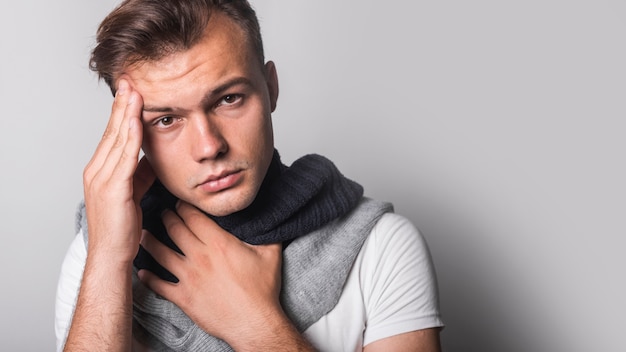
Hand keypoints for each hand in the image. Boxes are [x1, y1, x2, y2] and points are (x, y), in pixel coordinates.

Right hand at [82, 79, 154, 262]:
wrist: (111, 255)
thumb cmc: (121, 228)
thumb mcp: (133, 193)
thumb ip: (140, 174)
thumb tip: (151, 158)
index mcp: (101, 170)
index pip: (112, 134)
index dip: (122, 112)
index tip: (131, 91)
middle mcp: (97, 170)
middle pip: (112, 131)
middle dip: (122, 105)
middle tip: (129, 80)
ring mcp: (102, 179)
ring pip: (117, 140)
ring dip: (126, 114)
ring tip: (134, 92)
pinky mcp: (113, 189)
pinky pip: (124, 158)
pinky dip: (130, 138)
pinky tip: (136, 122)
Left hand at [138, 201, 286, 347]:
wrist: (254, 322)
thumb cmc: (263, 289)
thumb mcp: (269, 253)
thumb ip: (264, 233)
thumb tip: (265, 219)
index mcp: (218, 242)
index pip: (193, 216)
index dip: (184, 206)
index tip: (180, 202)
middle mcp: (199, 256)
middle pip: (175, 229)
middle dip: (167, 217)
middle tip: (162, 212)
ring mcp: (189, 277)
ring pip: (161, 253)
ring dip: (150, 242)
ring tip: (144, 234)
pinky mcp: (184, 297)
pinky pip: (159, 285)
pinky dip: (148, 277)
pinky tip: (142, 271)